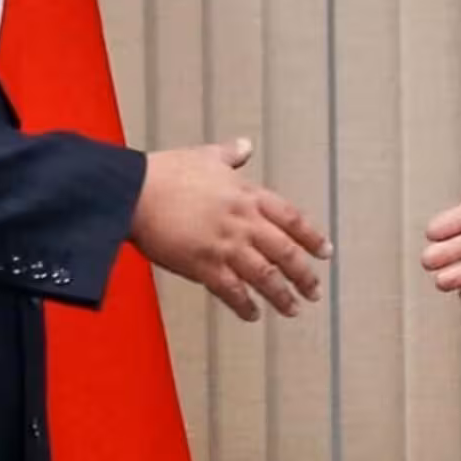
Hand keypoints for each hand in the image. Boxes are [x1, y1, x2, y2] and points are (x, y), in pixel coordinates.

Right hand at [131, 138, 330, 321]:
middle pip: (285, 252)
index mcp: (247, 195)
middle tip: (314, 290)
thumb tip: (245, 146)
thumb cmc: (166, 173)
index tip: (325, 252)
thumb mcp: (205, 157)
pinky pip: (232, 291)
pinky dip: (245, 305)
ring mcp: (226, 246)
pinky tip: (252, 314)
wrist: (134, 192)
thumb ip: (230, 155)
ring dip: (281, 295)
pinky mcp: (205, 266)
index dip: (312, 237)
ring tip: (292, 308)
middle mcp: (243, 222)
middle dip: (304, 275)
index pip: (291, 219)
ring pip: (265, 276)